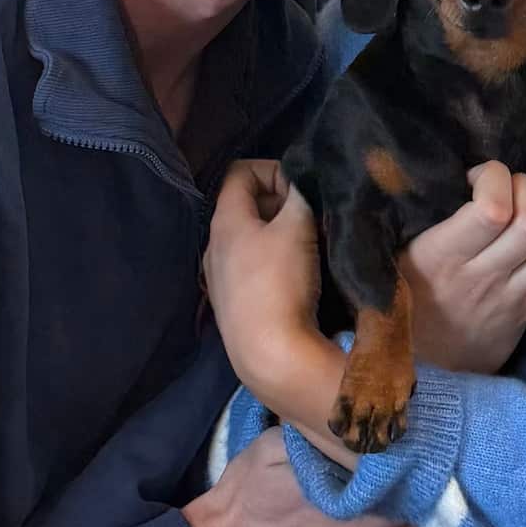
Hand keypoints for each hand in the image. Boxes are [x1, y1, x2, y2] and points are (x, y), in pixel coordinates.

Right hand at [182, 429, 433, 526]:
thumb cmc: (247, 495)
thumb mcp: (281, 449)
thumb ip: (329, 439)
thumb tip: (369, 420)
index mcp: (355, 519)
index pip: (419, 491)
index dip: (431, 463)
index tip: (436, 437)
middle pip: (429, 519)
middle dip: (436, 486)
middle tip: (442, 453)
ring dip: (429, 512)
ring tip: (434, 478)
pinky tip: (413, 508)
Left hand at [204, 160, 322, 404]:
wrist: (270, 356)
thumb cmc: (280, 283)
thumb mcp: (297, 227)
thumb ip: (300, 195)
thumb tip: (303, 179)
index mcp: (224, 220)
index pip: (240, 172)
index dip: (274, 170)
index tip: (301, 189)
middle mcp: (214, 245)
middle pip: (246, 205)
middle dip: (281, 203)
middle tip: (312, 216)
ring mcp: (219, 278)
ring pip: (251, 239)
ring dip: (280, 235)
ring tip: (310, 247)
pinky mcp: (232, 306)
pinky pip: (253, 268)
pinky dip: (274, 262)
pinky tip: (297, 278)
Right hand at [401, 162, 525, 374]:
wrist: (422, 365)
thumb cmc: (405, 294)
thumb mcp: (395, 254)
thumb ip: (418, 217)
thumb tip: (446, 169)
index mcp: (440, 257)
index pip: (490, 209)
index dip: (494, 177)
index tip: (477, 176)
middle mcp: (481, 278)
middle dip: (525, 189)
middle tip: (508, 187)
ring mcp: (511, 298)